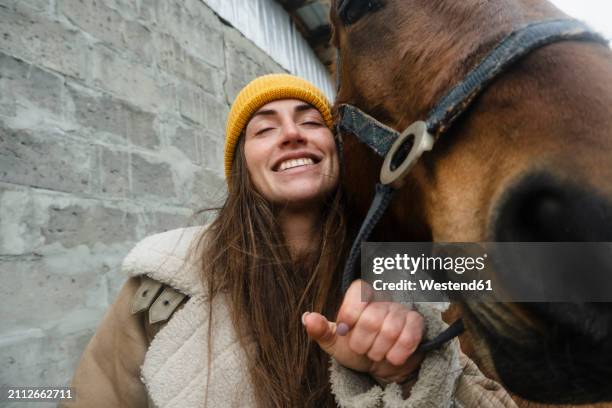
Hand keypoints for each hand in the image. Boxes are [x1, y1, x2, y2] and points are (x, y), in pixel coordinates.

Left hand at [303, 280, 424, 384]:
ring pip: (390, 331)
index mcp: (362, 294)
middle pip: (372, 319)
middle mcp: (383, 296)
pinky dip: (396, 354)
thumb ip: (321, 330)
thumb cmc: (357, 347)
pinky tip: (391, 356)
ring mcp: (402, 309)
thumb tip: (308, 318)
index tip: (345, 331)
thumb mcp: (335, 342)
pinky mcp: (417, 323)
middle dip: (362, 343)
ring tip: (376, 353)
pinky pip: (408, 338)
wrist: (382, 364)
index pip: (357, 295)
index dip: (349, 317)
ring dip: (378, 351)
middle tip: (362, 348)